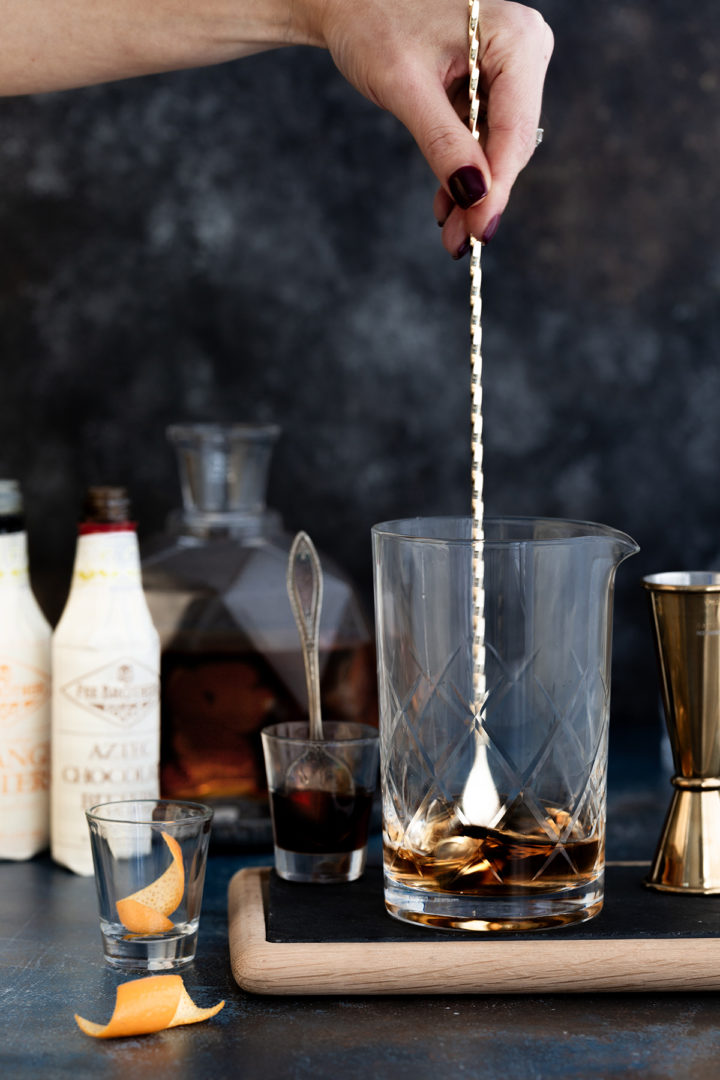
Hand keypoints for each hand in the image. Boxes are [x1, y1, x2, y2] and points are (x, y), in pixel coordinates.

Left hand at [316, 0, 552, 255]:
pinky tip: (446, 205)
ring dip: (470, 191)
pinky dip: (461, 172)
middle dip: (482, 195)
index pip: (514, 130)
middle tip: (458, 243)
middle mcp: (524, 50)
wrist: (350, 3)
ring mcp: (510, 69)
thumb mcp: (405, 88)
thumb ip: (443, 143)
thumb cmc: (373, 24)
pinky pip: (481, 139)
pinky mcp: (490, 85)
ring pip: (496, 149)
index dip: (496, 188)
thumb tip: (476, 196)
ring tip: (449, 234)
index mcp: (515, 38)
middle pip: (511, 144)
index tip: (479, 232)